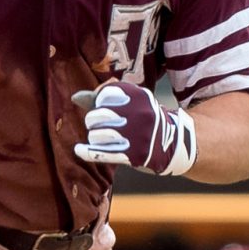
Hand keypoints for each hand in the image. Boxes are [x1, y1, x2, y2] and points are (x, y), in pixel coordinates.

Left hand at [73, 83, 198, 175]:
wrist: (173, 144)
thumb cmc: (144, 120)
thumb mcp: (133, 102)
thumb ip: (104, 97)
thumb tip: (75, 98)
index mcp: (140, 96)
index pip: (104, 94)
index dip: (100, 101)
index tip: (106, 106)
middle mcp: (139, 114)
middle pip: (96, 115)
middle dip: (93, 121)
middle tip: (100, 125)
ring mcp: (137, 136)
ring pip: (96, 135)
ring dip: (95, 137)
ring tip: (102, 138)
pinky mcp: (134, 155)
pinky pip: (101, 153)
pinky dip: (86, 152)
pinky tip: (79, 150)